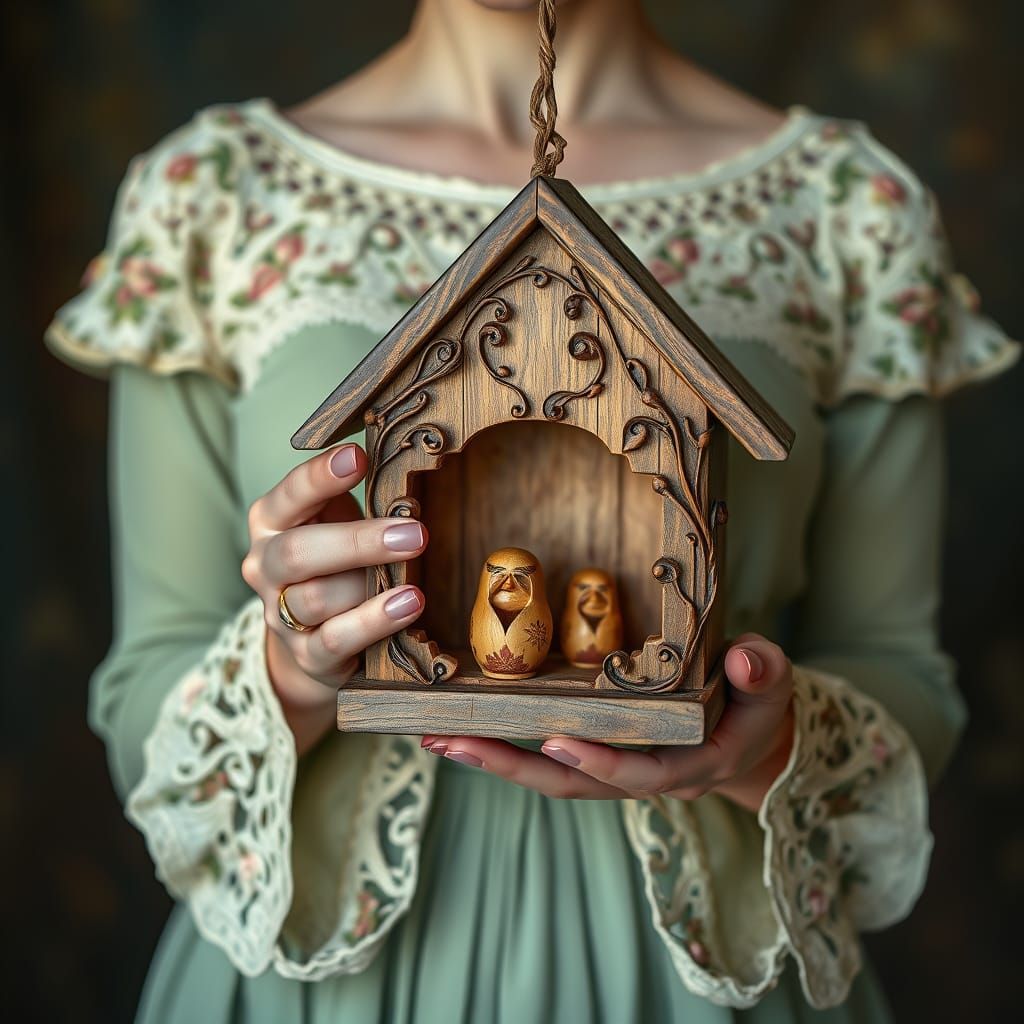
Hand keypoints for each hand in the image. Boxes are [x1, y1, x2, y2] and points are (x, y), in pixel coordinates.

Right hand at [242, 442, 428, 753]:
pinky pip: (335, 639)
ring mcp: (280, 614)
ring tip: (415, 578)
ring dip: (369, 585)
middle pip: (299, 552)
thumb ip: (363, 501)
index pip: (290, 494)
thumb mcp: (340, 523)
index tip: (358, 457)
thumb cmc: (337, 564)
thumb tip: (412, 477)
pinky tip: (408, 605)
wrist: (315, 639)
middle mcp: (266, 566)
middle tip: (415, 533)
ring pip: (316, 598)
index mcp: (271, 522)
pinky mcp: (305, 655)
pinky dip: (374, 621)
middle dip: (359, 541)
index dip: (322, 476)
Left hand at [421, 633, 794, 812]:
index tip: (557, 741)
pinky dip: (508, 747)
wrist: (751, 733)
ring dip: (495, 760)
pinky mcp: (598, 756)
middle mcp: (645, 778)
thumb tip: (745, 660)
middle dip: (513, 766)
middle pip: (574, 784)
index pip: (643, 773)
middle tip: (453, 742)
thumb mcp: (772, 684)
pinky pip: (550, 760)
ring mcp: (617, 771)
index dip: (603, 761)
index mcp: (690, 764)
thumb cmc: (760, 705)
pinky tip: (465, 729)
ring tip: (438, 738)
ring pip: (551, 777)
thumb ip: (764, 673)